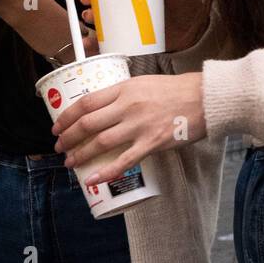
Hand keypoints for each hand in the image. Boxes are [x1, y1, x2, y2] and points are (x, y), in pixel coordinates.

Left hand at [51, 72, 205, 183]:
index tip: (57, 126)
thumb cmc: (178, 90)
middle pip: (88, 124)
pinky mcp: (152, 143)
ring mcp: (139, 126)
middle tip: (59, 147)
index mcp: (125, 89)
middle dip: (68, 138)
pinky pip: (124, 161)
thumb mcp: (145, 82)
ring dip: (81, 155)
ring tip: (70, 162)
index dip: (67, 117)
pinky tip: (93, 179)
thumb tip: (105, 108)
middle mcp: (128, 107)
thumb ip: (125, 94)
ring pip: (100, 143)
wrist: (206, 98)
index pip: (86, 103)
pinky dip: (106, 172)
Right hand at [74, 0, 208, 52]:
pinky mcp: (126, 37)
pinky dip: (93, 42)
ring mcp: (124, 19)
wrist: (192, 33)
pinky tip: (87, 43)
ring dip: (87, 15)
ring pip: (98, 16)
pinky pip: (105, 39)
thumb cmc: (185, 7)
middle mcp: (124, 1)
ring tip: (89, 16)